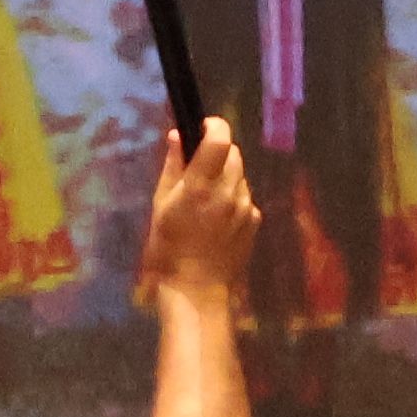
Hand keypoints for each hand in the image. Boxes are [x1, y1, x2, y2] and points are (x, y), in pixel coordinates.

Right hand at [139, 118, 257, 307]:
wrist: (196, 289)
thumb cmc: (168, 249)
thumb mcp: (161, 205)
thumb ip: (172, 167)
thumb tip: (177, 135)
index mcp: (201, 185)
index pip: (220, 138)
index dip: (213, 127)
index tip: (203, 130)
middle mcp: (228, 192)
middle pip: (233, 153)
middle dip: (218, 154)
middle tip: (201, 171)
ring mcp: (245, 207)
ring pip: (240, 175)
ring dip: (226, 178)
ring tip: (208, 201)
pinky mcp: (255, 221)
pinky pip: (246, 197)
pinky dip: (234, 199)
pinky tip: (219, 220)